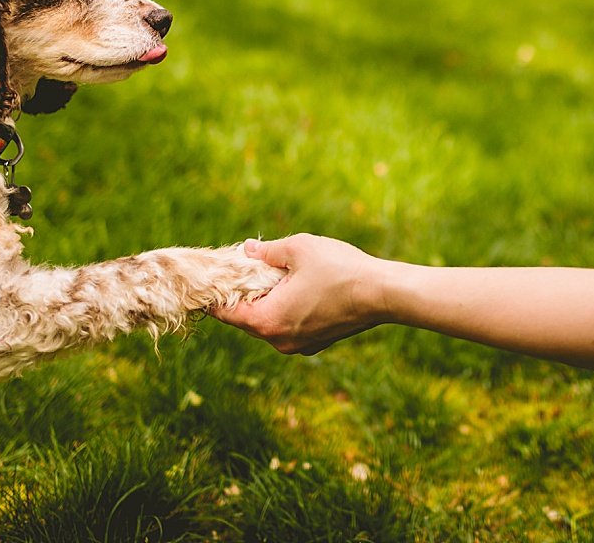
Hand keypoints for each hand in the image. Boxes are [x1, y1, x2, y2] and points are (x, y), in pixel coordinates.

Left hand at [211, 234, 387, 354]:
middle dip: (242, 295)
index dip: (215, 293)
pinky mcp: (315, 343)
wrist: (382, 294)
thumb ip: (267, 251)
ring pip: (268, 323)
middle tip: (241, 269)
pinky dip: (285, 310)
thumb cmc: (339, 269)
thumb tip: (246, 250)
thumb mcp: (298, 249)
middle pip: (246, 319)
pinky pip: (288, 327)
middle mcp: (279, 340)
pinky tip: (295, 288)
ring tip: (271, 276)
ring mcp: (298, 345)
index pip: (225, 312)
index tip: (211, 278)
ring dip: (265, 302)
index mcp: (267, 321)